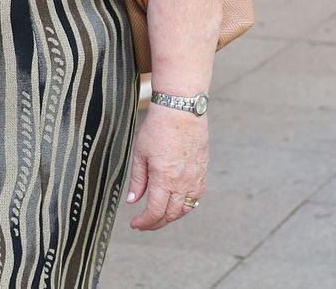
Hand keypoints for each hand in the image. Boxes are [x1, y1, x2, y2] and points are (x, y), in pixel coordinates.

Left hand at [125, 104, 209, 230]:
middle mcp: (183, 182)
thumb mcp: (140, 154)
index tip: (135, 224)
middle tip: (145, 223)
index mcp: (164, 179)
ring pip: (185, 209)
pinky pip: (196, 197)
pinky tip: (175, 202)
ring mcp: (195, 178)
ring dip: (171, 216)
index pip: (155, 212)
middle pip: (171, 214)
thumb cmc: (158, 128)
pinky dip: (185, 205)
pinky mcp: (203, 172)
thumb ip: (137, 180)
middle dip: (156, 223)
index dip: (144, 222)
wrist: (181, 110)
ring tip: (159, 214)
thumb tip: (132, 200)